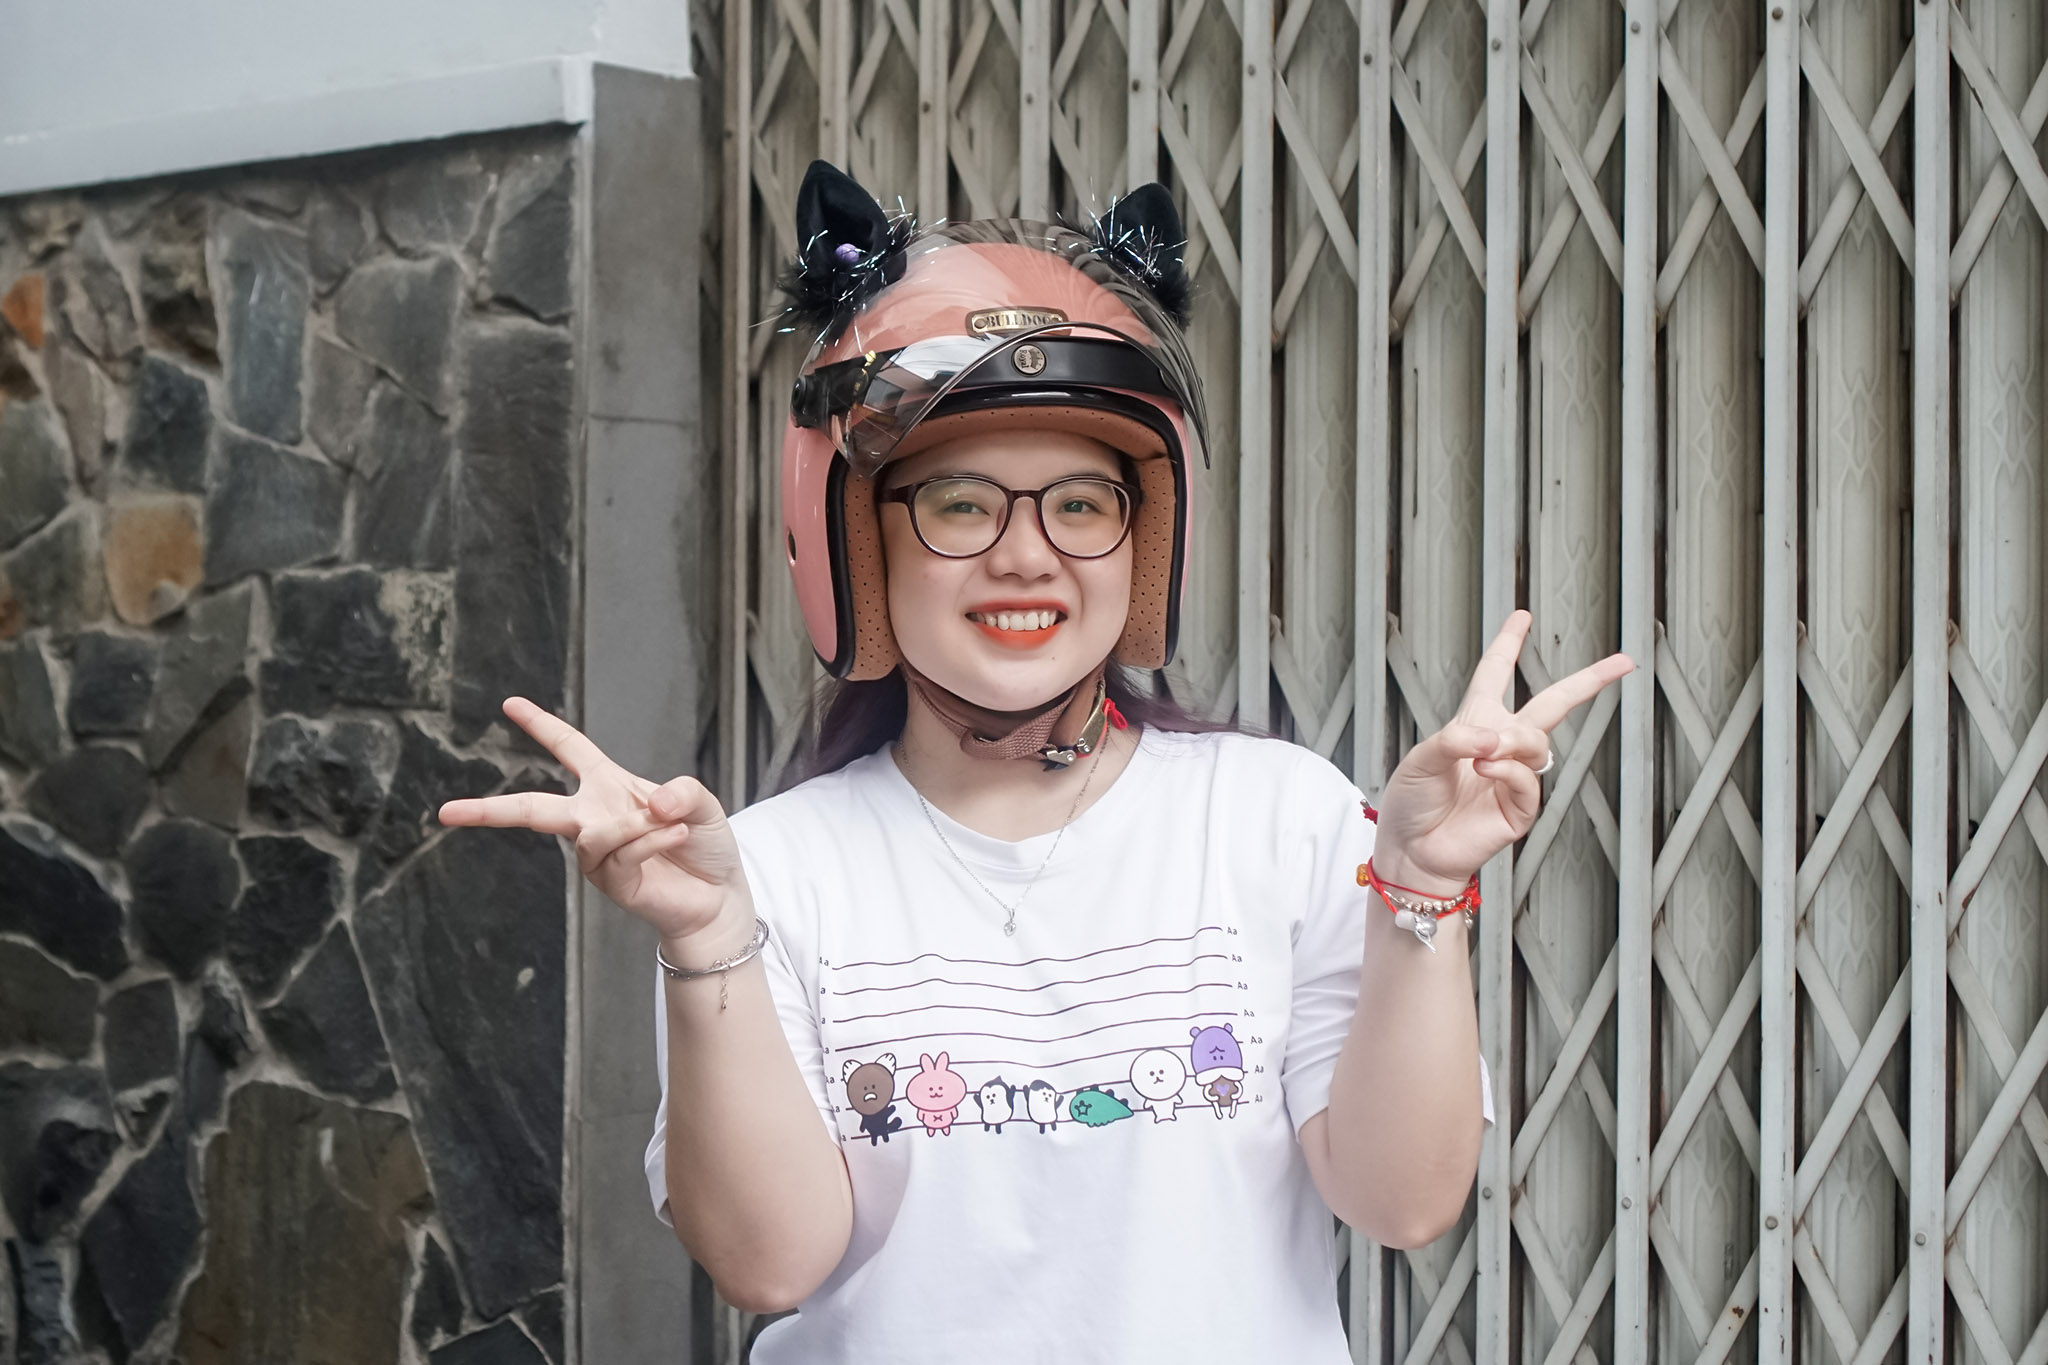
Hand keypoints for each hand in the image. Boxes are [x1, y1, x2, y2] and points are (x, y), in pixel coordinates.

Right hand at [437, 697, 747, 943]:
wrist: (717, 896)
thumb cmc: (704, 844)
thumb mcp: (700, 802)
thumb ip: (680, 790)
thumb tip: (652, 801)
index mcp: (610, 787)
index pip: (571, 749)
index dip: (542, 726)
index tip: (510, 705)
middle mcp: (595, 817)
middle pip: (533, 807)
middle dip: (489, 809)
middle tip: (447, 812)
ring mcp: (598, 853)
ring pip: (594, 832)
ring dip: (637, 825)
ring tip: (674, 826)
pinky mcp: (609, 882)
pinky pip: (621, 852)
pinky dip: (652, 840)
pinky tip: (676, 838)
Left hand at [1371, 611, 1632, 895]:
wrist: (1411, 850)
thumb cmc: (1411, 802)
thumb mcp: (1421, 757)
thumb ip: (1457, 738)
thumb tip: (1496, 738)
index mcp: (1474, 723)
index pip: (1495, 675)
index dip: (1508, 645)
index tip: (1521, 617)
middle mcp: (1500, 745)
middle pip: (1553, 704)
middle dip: (1589, 681)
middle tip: (1623, 661)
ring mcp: (1513, 776)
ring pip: (1538, 743)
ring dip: (1513, 743)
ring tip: (1482, 757)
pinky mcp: (1520, 808)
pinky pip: (1529, 780)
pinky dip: (1508, 771)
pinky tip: (1487, 773)